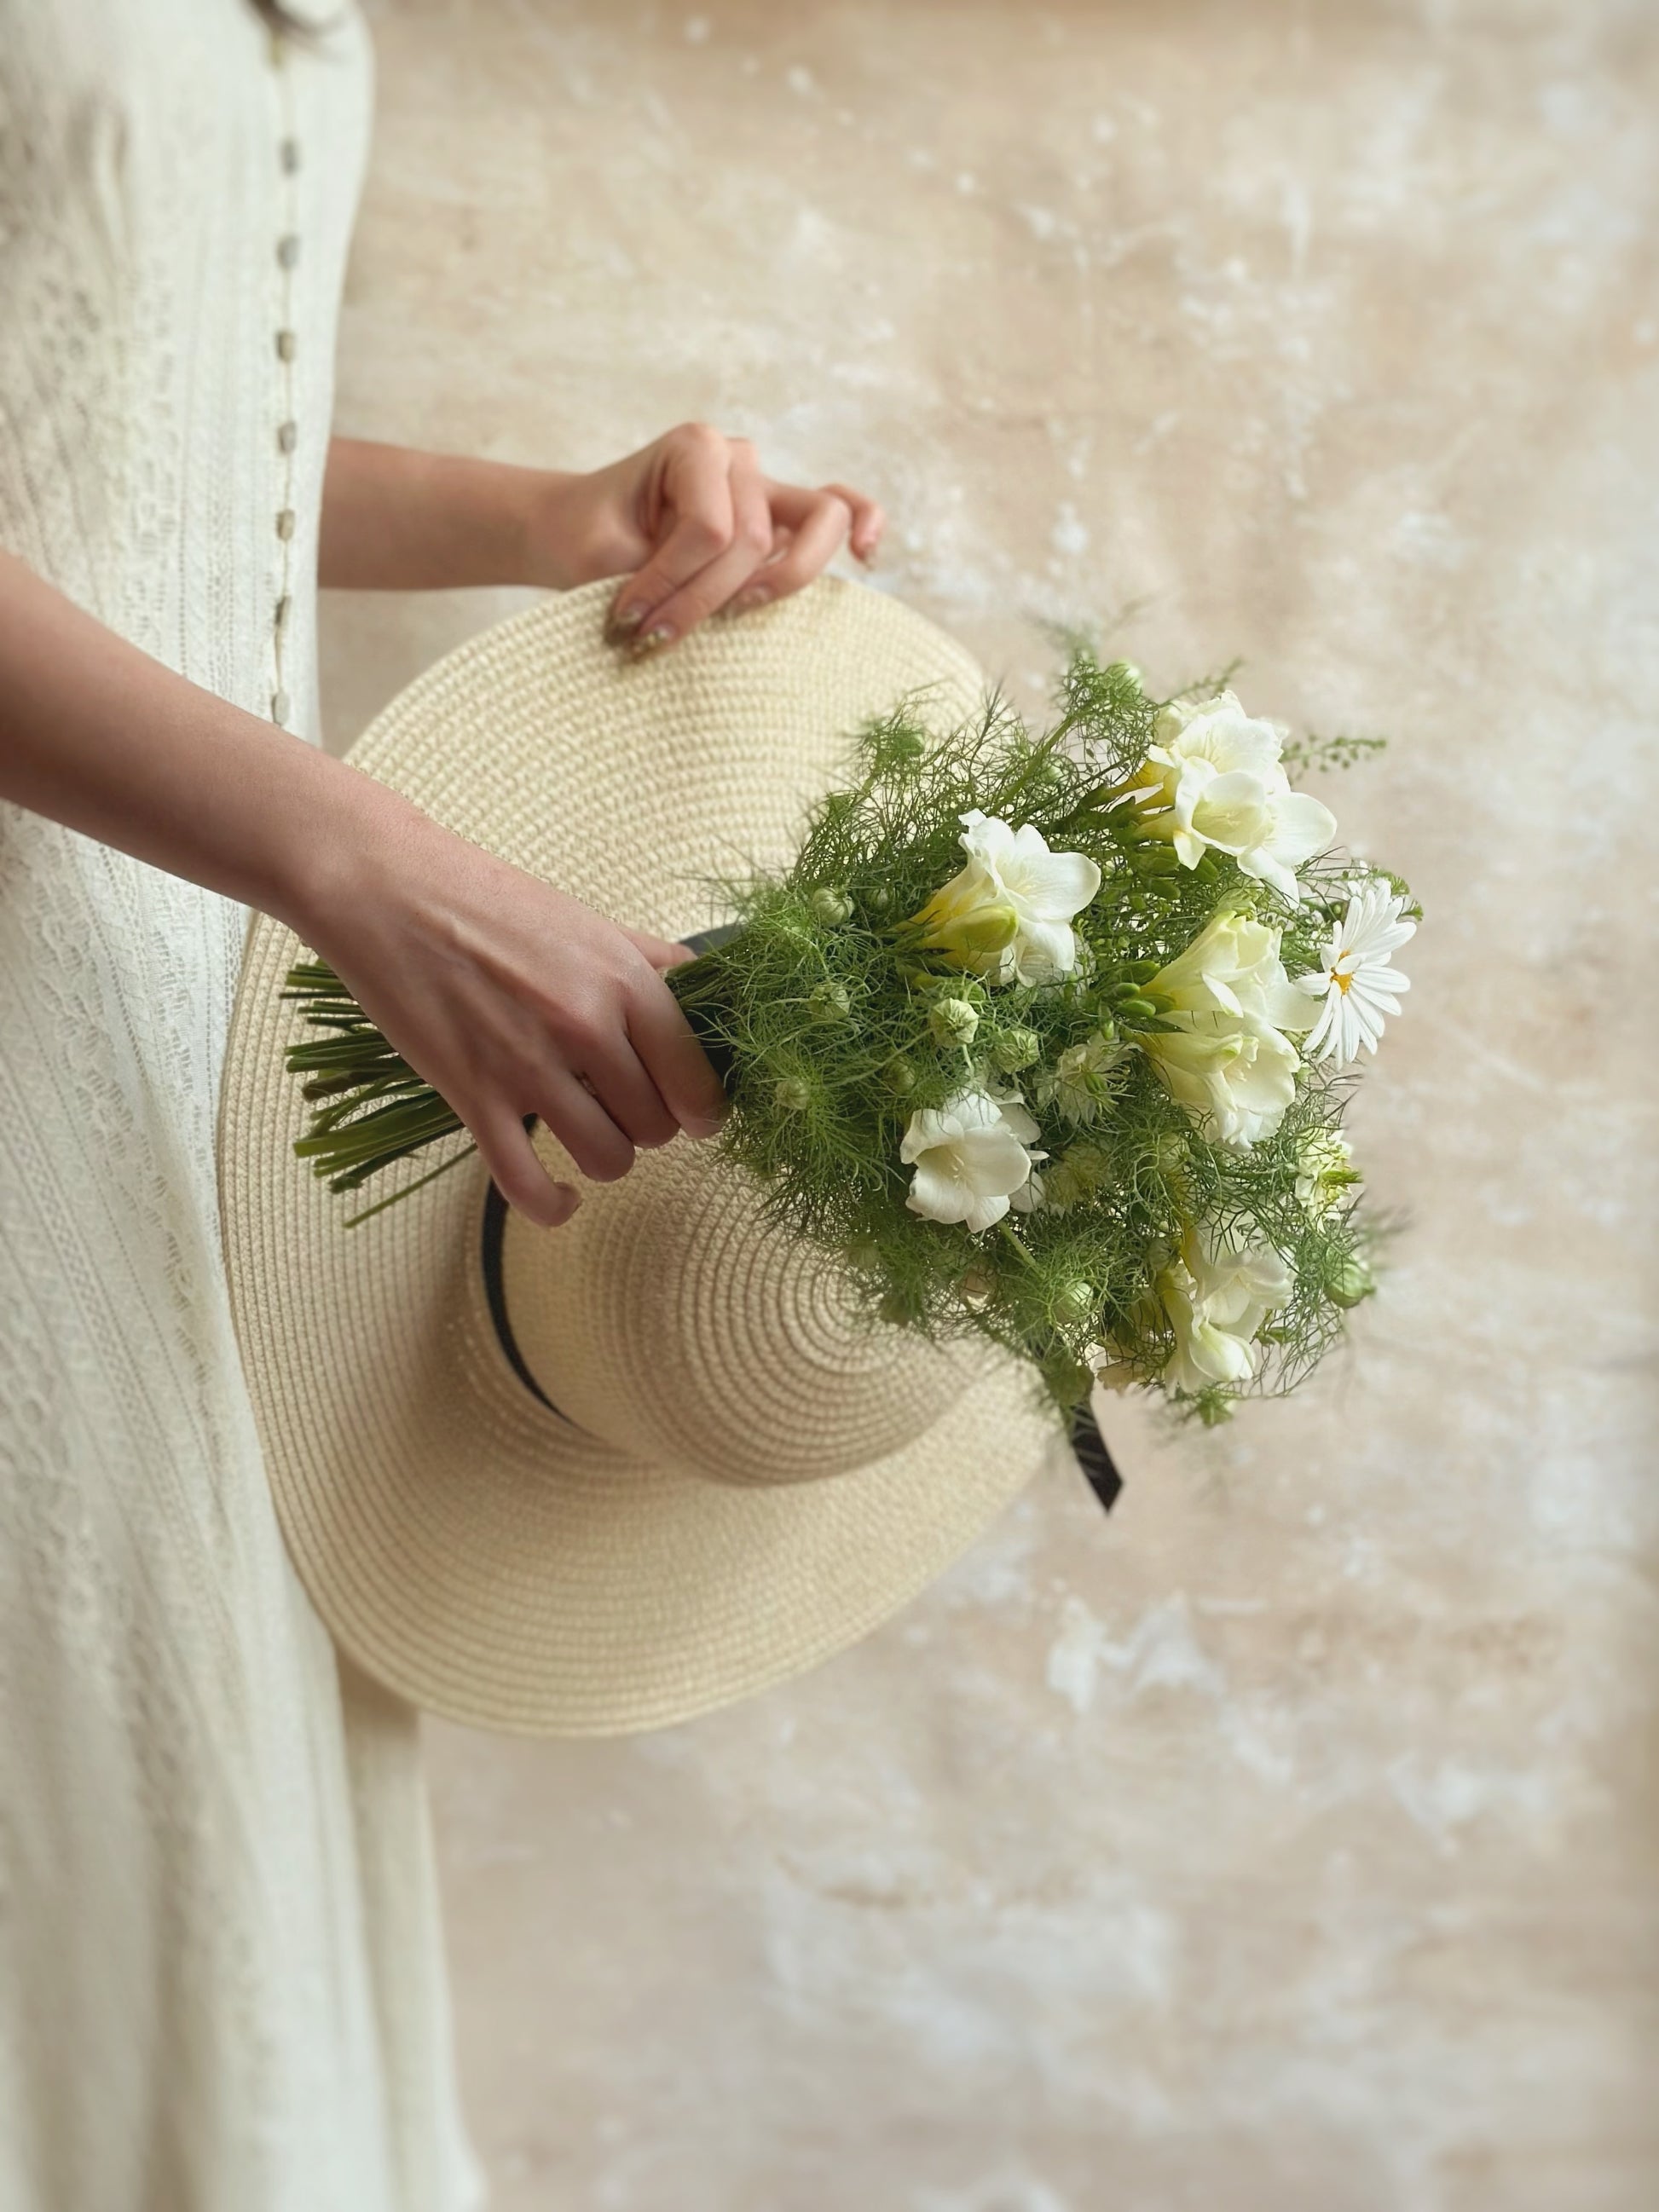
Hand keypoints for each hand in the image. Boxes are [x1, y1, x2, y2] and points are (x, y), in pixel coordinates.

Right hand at [298, 788, 726, 1228]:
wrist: (385, 890)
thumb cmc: (485, 896)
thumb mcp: (585, 919)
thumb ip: (647, 961)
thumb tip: (704, 988)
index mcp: (623, 979)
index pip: (695, 1077)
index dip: (703, 1108)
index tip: (694, 1113)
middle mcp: (586, 1026)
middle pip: (655, 1124)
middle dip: (647, 1126)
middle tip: (623, 1105)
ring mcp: (528, 1067)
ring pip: (607, 1158)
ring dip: (606, 1157)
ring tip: (589, 1133)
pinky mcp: (473, 1097)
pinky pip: (527, 1185)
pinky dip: (552, 1205)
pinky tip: (561, 1196)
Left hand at [523, 422, 885, 651]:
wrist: (574, 530)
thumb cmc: (585, 538)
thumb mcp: (600, 557)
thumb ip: (650, 580)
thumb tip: (691, 628)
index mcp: (694, 446)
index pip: (709, 527)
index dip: (672, 582)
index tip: (629, 619)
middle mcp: (738, 458)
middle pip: (755, 538)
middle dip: (706, 597)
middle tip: (656, 635)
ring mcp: (765, 486)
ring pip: (814, 525)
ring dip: (777, 581)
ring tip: (738, 612)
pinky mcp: (780, 518)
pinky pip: (839, 509)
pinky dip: (862, 524)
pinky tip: (867, 555)